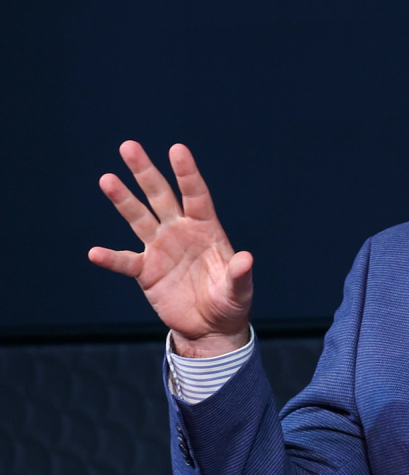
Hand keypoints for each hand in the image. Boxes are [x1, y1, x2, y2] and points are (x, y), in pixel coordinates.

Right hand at [88, 141, 252, 356]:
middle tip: (129, 146)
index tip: (177, 149)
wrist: (210, 328)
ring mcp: (161, 249)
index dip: (187, 173)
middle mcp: (180, 232)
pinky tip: (95, 253)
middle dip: (145, 172)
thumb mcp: (239, 290)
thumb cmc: (229, 302)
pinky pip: (125, 261)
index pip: (196, 195)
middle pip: (161, 196)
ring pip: (139, 218)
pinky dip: (111, 258)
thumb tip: (246, 259)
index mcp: (206, 229)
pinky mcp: (146, 271)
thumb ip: (240, 274)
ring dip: (123, 200)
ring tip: (107, 179)